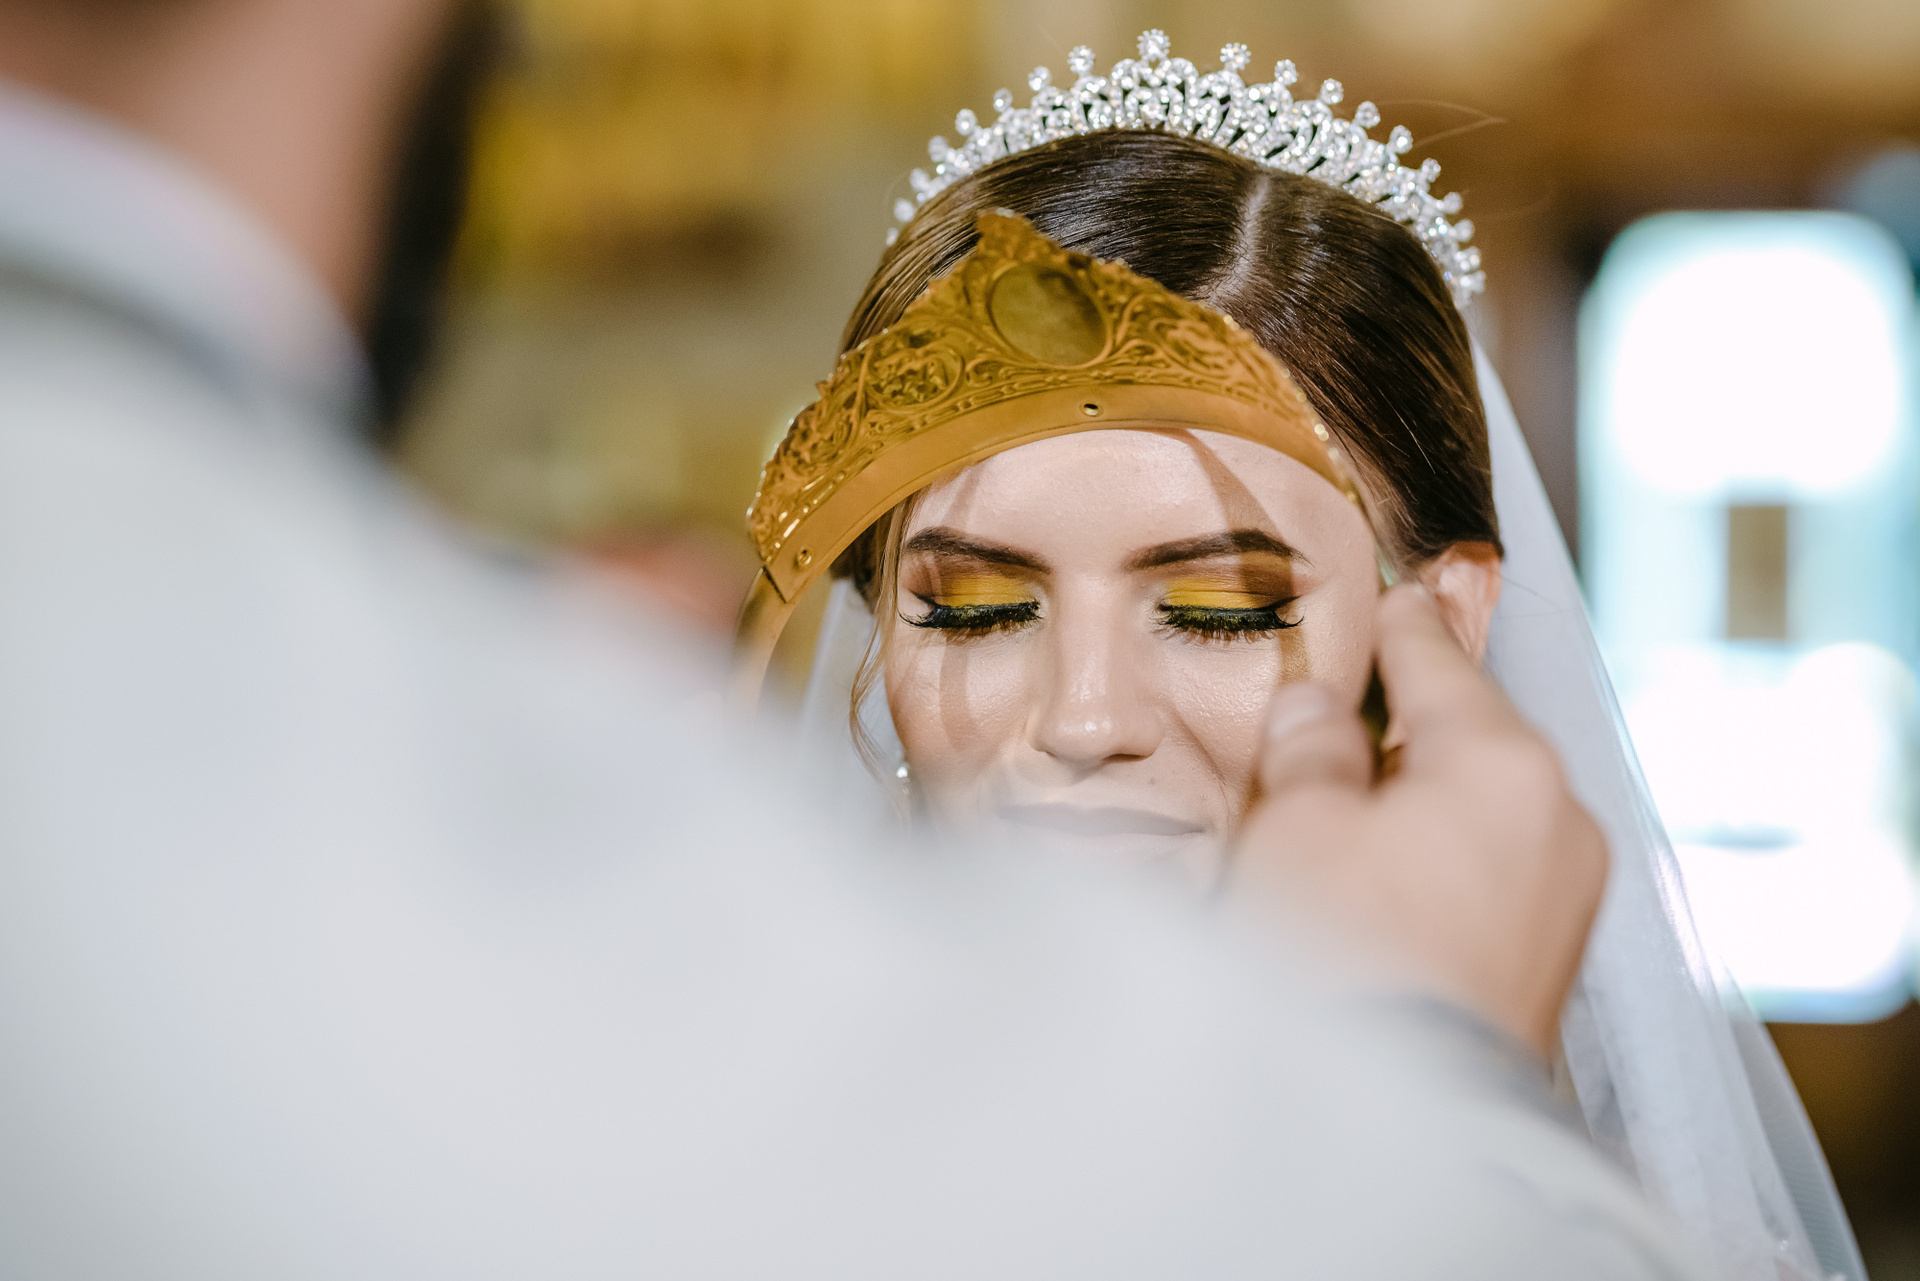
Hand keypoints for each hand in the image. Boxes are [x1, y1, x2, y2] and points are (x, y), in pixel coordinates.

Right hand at [1233, 584, 1605, 1059]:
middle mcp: (1560, 817)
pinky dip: (1441, 860)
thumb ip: (1312, 749)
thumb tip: (1320, 710)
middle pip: (1468, 739)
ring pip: (1483, 809)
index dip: (1403, 626)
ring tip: (1347, 820)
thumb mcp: (1297, 826)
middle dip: (1406, 729)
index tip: (1399, 593)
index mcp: (1505, 762)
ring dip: (1422, 801)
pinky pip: (1492, 873)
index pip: (1439, 665)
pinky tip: (1385, 886)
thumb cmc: (1342, 954)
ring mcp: (1569, 895)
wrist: (1395, 1117)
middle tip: (1341, 721)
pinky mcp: (1551, 961)